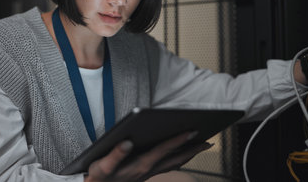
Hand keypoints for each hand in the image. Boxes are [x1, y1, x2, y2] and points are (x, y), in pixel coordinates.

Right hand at [84, 131, 212, 181]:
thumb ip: (115, 154)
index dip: (178, 140)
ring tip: (200, 147)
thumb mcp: (102, 166)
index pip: (163, 150)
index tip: (191, 131)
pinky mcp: (146, 174)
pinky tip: (180, 157)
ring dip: (188, 155)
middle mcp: (148, 170)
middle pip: (175, 158)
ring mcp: (148, 173)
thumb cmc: (99, 176)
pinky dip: (178, 160)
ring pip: (174, 164)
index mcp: (140, 165)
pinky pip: (167, 166)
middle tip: (208, 142)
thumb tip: (127, 142)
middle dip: (192, 150)